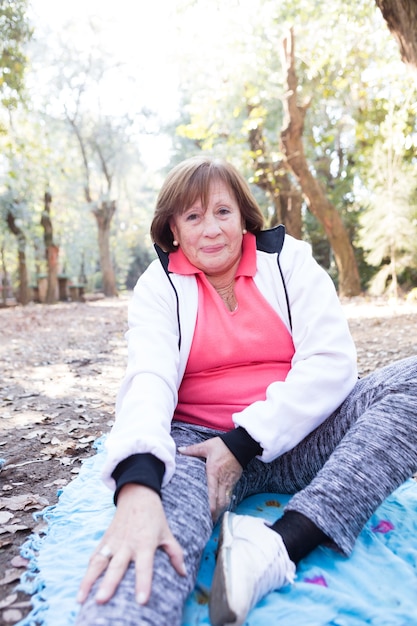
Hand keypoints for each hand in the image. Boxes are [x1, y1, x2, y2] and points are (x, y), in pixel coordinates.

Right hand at [77, 484, 185, 605]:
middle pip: (117, 566)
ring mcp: (113, 542)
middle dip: (109, 584)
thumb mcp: (167, 532)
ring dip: (89, 581)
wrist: (138, 495)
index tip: (141, 601)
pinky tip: (82, 588)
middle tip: (101, 600)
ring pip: (99, 562)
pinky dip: (87, 571)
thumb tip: (183, 573)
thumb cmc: (154, 517)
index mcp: (145, 542)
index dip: (143, 582)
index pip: (145, 566)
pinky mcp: (105, 540)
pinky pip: (94, 556)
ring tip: (81, 599)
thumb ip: (175, 553)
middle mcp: (127, 543)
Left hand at [179, 437, 241, 521]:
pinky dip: (224, 503)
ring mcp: (229, 482)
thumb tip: (180, 450)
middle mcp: (222, 480)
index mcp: (213, 472)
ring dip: (220, 511)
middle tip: (206, 522)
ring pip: (225, 501)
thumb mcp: (207, 446)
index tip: (204, 515)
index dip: (209, 506)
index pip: (212, 493)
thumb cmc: (224, 445)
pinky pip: (229, 496)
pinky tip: (219, 508)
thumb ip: (193, 450)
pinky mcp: (233, 482)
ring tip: (212, 519)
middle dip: (214, 514)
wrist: (241, 444)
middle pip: (220, 502)